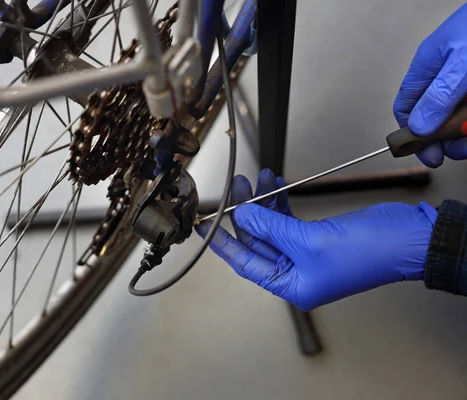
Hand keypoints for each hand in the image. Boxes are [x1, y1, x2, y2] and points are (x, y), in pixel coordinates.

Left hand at [196, 169, 437, 310]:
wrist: (409, 238)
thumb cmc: (368, 251)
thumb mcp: (310, 240)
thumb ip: (271, 227)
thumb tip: (242, 217)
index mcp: (291, 285)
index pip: (244, 263)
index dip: (221, 243)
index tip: (202, 225)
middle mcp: (294, 273)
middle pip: (256, 241)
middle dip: (244, 211)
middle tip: (236, 187)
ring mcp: (304, 254)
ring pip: (270, 226)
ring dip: (261, 201)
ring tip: (256, 177)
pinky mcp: (315, 237)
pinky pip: (287, 219)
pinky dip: (278, 201)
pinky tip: (273, 183)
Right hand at [393, 3, 466, 166]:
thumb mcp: (460, 65)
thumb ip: (439, 96)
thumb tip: (419, 126)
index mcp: (429, 67)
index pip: (407, 106)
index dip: (410, 131)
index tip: (421, 151)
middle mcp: (446, 76)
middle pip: (434, 116)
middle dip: (442, 137)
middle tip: (449, 152)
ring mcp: (466, 83)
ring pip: (458, 116)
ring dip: (463, 133)